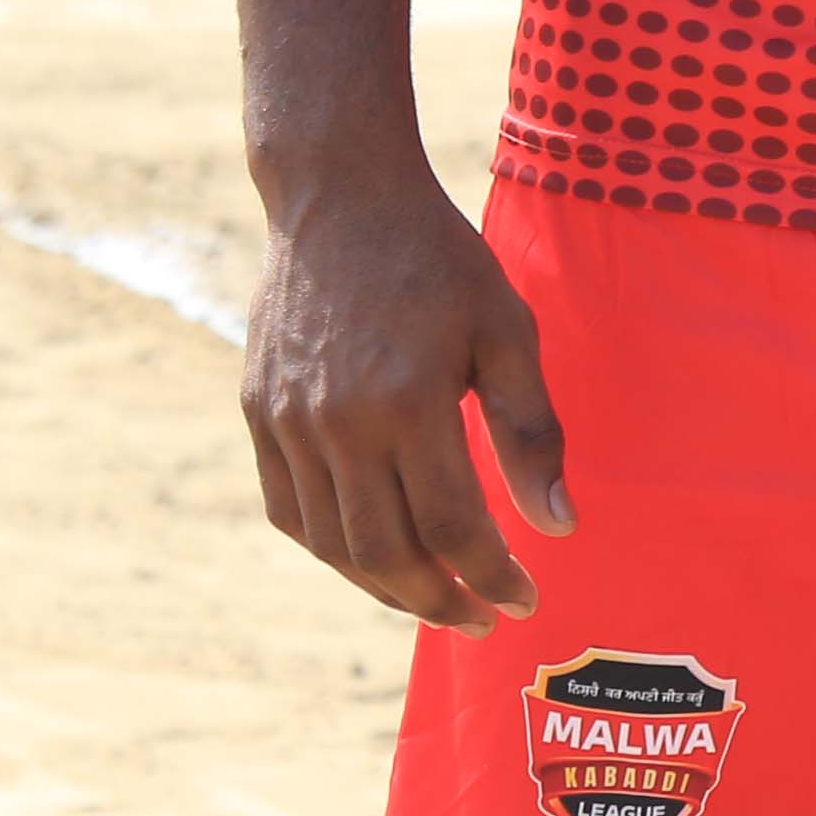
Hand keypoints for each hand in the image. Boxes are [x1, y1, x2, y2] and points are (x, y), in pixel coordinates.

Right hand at [239, 159, 568, 634]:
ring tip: (436, 598)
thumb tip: (556, 526)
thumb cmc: (438, 259)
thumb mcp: (506, 329)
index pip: (450, 525)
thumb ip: (529, 431)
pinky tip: (373, 556)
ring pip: (332, 544)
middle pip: (385, 552)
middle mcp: (337, 422)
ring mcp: (288, 422)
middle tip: (482, 618)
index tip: (524, 597)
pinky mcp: (259, 414)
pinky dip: (332, 549)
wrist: (340, 197)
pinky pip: (290, 510)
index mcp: (407, 400)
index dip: (490, 574)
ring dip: (386, 587)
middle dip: (439, 600)